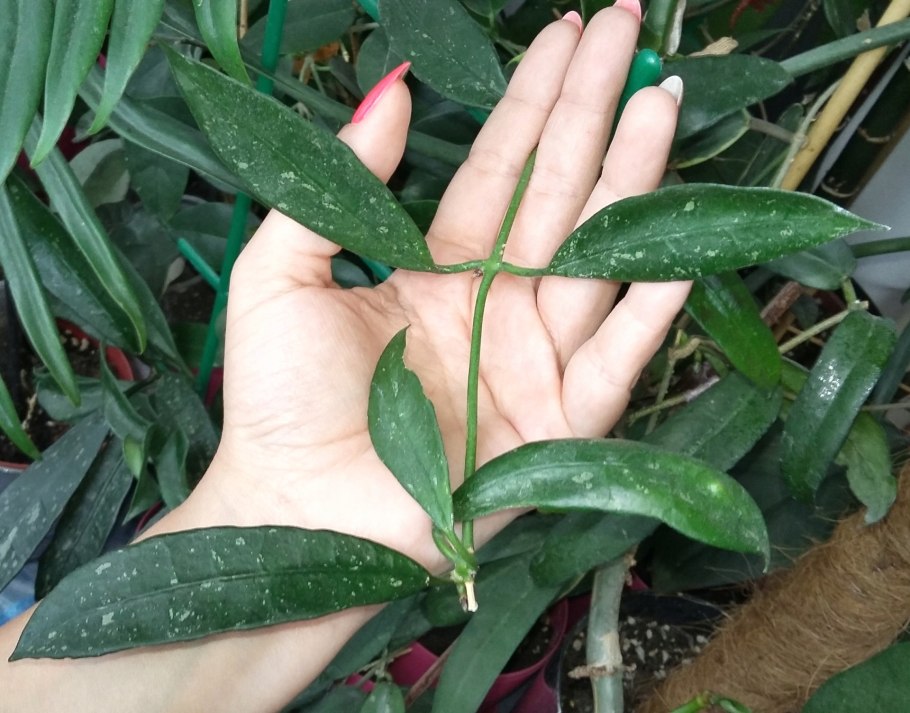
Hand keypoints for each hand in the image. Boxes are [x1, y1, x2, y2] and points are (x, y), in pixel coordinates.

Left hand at [193, 5, 688, 572]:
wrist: (296, 513)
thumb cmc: (279, 400)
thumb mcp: (283, 275)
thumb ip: (335, 186)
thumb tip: (391, 89)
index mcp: (436, 269)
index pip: (500, 167)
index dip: (534, 100)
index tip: (569, 32)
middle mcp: (496, 304)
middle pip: (558, 192)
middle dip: (594, 110)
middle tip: (634, 30)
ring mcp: (533, 361)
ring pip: (597, 258)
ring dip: (632, 184)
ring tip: (662, 104)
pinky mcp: (558, 424)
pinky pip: (614, 359)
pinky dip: (648, 312)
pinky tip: (680, 252)